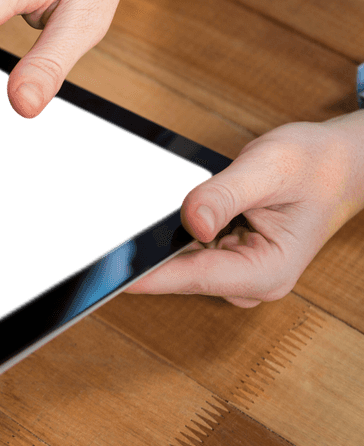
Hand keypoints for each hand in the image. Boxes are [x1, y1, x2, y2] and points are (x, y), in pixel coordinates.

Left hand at [127, 111, 363, 306]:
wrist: (337, 164)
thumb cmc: (314, 166)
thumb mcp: (268, 169)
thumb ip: (224, 195)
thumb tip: (191, 220)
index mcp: (265, 272)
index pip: (191, 277)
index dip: (147, 273)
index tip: (109, 272)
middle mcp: (249, 281)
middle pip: (179, 271)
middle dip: (157, 243)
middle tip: (142, 212)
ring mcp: (235, 272)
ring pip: (179, 258)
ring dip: (171, 232)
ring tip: (196, 199)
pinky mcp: (225, 259)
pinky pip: (187, 248)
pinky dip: (181, 228)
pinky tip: (194, 207)